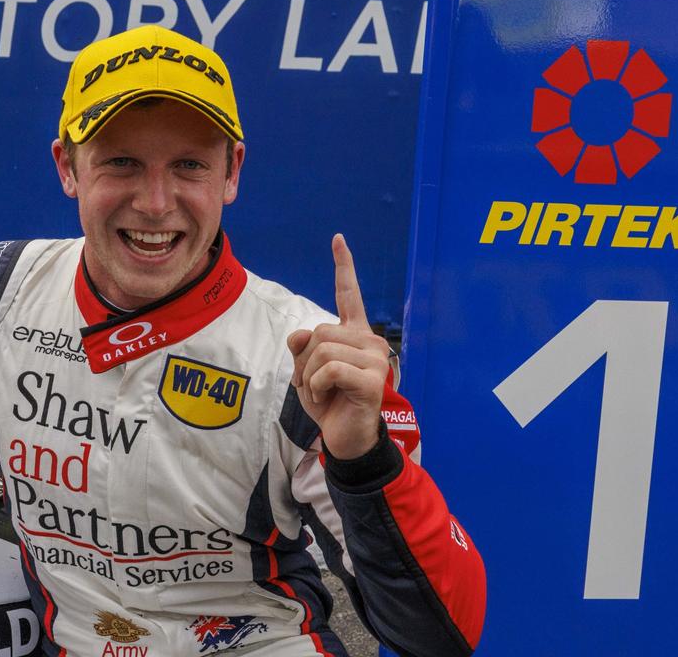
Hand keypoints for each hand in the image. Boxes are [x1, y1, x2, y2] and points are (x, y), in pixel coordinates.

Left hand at [286, 234, 388, 459]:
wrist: (346, 438)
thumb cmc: (329, 402)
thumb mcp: (306, 371)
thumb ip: (302, 347)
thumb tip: (302, 334)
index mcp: (355, 335)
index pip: (350, 295)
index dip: (344, 267)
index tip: (338, 240)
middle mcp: (370, 342)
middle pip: (318, 331)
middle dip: (303, 361)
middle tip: (313, 384)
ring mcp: (375, 360)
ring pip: (321, 350)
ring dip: (308, 376)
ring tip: (321, 393)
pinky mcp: (372, 379)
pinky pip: (328, 370)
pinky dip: (317, 386)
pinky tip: (327, 398)